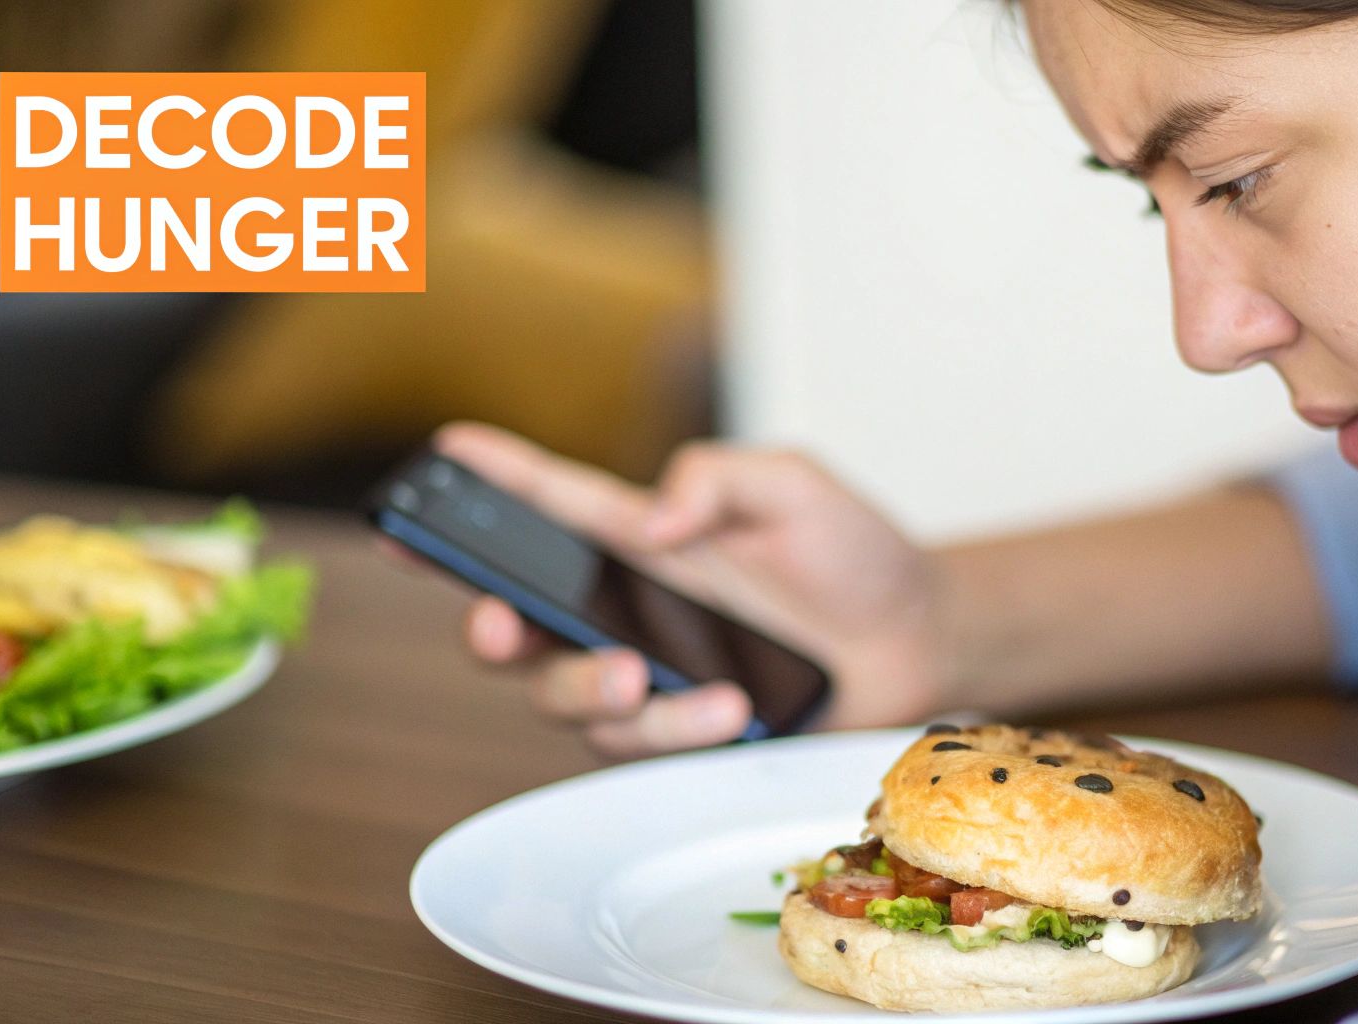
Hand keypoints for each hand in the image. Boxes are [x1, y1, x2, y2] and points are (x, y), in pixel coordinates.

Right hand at [430, 422, 950, 758]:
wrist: (922, 638)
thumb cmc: (856, 553)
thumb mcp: (792, 483)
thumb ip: (716, 477)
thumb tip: (649, 523)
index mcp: (642, 535)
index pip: (546, 504)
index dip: (484, 482)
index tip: (435, 461)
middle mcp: (629, 606)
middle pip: (517, 622)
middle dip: (485, 624)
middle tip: (498, 622)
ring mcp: (652, 672)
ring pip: (561, 694)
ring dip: (585, 687)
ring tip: (635, 676)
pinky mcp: (686, 729)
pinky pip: (637, 741)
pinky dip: (671, 725)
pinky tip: (727, 708)